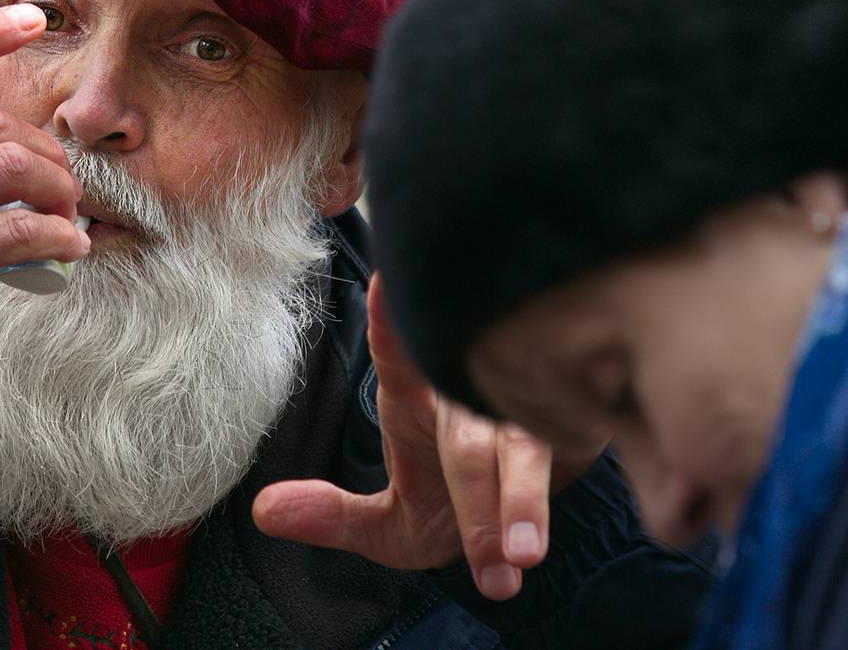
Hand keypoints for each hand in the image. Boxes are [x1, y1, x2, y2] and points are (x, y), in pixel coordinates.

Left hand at [253, 274, 596, 599]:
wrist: (521, 527)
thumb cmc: (449, 507)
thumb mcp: (390, 527)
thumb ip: (334, 517)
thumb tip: (262, 512)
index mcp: (416, 399)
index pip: (397, 356)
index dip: (389, 322)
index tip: (382, 284)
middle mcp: (470, 396)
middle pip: (469, 440)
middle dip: (480, 501)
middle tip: (487, 562)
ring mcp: (526, 406)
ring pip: (527, 446)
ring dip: (525, 503)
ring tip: (519, 559)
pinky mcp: (580, 421)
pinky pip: (579, 433)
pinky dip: (568, 478)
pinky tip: (585, 509)